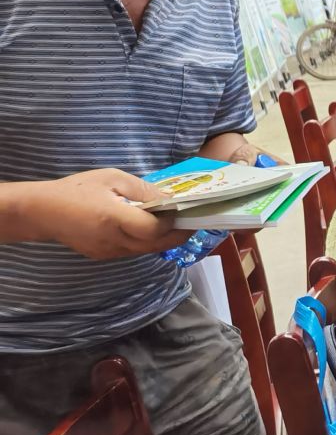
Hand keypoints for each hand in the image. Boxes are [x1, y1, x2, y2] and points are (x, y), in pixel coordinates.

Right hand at [16, 170, 178, 258]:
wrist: (41, 211)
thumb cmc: (77, 189)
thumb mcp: (112, 178)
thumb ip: (142, 190)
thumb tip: (170, 200)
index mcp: (113, 219)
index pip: (154, 229)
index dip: (173, 222)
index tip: (185, 210)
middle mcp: (112, 240)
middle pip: (155, 245)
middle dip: (178, 235)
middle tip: (194, 223)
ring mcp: (107, 252)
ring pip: (146, 251)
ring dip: (164, 240)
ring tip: (178, 224)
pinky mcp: (103, 256)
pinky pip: (133, 251)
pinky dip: (147, 242)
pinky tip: (153, 229)